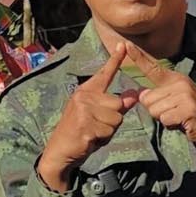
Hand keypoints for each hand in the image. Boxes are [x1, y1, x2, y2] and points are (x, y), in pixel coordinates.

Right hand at [37, 44, 140, 190]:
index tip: (124, 45)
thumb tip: (135, 95)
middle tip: (96, 126)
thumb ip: (117, 106)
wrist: (60, 151)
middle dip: (113, 120)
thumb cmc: (82, 132)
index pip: (104, 74)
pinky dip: (102, 139)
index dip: (115, 60)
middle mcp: (83, 96)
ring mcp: (83, 110)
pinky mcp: (85, 125)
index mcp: (86, 91)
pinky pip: (108, 132)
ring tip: (92, 132)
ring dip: (108, 131)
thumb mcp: (99, 116)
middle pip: (118, 105)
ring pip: (116, 119)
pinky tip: (89, 139)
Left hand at [130, 45, 195, 155]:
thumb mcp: (175, 99)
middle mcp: (180, 83)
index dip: (137, 56)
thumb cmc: (192, 114)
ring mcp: (185, 96)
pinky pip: (165, 119)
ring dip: (164, 119)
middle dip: (156, 111)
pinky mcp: (189, 109)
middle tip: (174, 112)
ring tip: (179, 118)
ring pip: (154, 110)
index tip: (125, 44)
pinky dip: (171, 125)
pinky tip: (184, 123)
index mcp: (174, 79)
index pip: (152, 67)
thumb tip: (141, 94)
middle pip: (147, 99)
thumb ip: (158, 95)